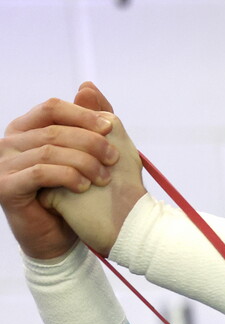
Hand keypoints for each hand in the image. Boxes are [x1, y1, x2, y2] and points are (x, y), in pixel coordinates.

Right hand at [0, 82, 142, 259]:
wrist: (58, 236)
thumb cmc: (72, 194)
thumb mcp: (85, 154)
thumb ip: (86, 122)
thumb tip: (87, 86)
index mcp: (25, 128)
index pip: (52, 108)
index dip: (83, 115)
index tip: (112, 128)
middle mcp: (10, 142)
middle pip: (54, 129)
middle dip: (90, 141)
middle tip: (115, 157)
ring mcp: (3, 164)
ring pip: (49, 150)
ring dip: (84, 161)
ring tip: (104, 176)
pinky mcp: (6, 186)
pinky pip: (40, 172)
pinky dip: (67, 176)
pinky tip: (84, 186)